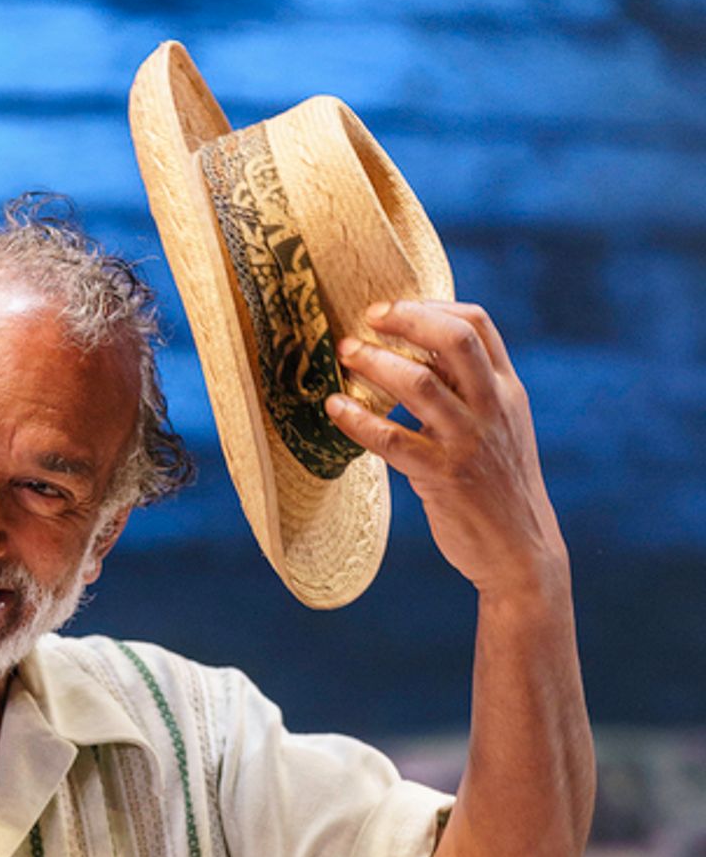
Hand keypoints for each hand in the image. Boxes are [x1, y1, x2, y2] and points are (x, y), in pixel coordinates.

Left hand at [324, 300, 568, 599]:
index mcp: (508, 390)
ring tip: (345, 355)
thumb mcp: (498, 428)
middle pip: (453, 340)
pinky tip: (335, 408)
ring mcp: (468, 441)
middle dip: (406, 319)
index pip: (477, 325)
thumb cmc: (499, 486)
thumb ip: (468, 392)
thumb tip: (419, 353)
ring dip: (375, 362)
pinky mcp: (443, 477)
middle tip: (366, 319)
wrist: (520, 551)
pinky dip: (358, 419)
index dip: (432, 305)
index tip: (393, 308)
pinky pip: (391, 439)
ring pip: (418, 383)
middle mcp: (493, 408)